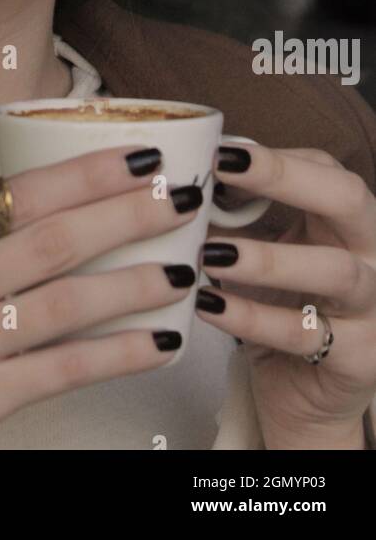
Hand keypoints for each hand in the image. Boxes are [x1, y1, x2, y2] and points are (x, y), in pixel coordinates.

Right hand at [0, 142, 201, 449]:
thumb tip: (63, 200)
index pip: (16, 194)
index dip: (86, 174)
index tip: (141, 158)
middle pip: (50, 242)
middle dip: (125, 217)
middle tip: (181, 200)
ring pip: (65, 306)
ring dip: (134, 285)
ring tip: (182, 270)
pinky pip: (62, 372)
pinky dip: (118, 354)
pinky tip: (158, 341)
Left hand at [196, 143, 375, 448]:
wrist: (312, 397)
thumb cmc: (289, 310)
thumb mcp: (273, 255)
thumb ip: (242, 219)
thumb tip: (187, 181)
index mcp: (350, 221)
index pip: (324, 168)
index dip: (274, 156)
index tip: (217, 147)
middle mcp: (372, 255)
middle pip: (345, 199)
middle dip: (284, 177)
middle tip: (223, 169)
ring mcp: (374, 307)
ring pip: (333, 270)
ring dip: (266, 257)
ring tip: (210, 251)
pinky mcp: (360, 358)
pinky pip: (303, 333)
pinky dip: (251, 317)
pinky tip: (208, 304)